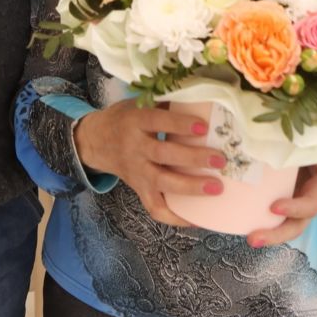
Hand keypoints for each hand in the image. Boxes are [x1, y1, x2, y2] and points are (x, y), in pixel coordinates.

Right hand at [73, 100, 224, 225]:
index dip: (179, 124)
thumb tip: (200, 98)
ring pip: (162, 183)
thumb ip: (165, 102)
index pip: (158, 121)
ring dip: (190, 187)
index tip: (203, 126)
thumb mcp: (138, 104)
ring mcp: (136, 172)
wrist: (96, 141)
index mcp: (135, 121)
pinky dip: (175, 217)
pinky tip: (196, 218)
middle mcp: (134, 147)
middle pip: (164, 154)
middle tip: (219, 159)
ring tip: (216, 188)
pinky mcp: (138, 189)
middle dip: (194, 158)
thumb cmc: (125, 119)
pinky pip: (155, 208)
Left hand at [246, 154, 316, 247]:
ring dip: (269, 233)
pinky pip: (277, 212)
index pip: (312, 203)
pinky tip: (243, 217)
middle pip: (298, 224)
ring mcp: (300, 203)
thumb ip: (303, 145)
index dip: (295, 208)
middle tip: (253, 238)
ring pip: (288, 224)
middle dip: (277, 234)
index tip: (275, 207)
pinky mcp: (289, 199)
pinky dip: (263, 217)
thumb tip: (275, 139)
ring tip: (249, 237)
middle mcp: (314, 200)